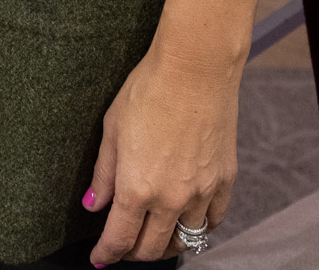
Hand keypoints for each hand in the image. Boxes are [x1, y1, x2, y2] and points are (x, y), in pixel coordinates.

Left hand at [84, 36, 239, 263]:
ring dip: (166, 244)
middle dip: (132, 253)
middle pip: (151, 248)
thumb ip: (104, 173)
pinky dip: (200, 227)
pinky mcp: (225, 179)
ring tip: (156, 237)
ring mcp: (202, 191)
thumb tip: (94, 203)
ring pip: (185, 239)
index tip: (100, 258)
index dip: (106, 254)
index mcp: (137, 188)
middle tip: (124, 246)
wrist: (195, 67)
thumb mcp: (113, 128)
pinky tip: (189, 219)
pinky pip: (214, 219)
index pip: (119, 239)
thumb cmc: (149, 89)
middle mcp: (171, 198)